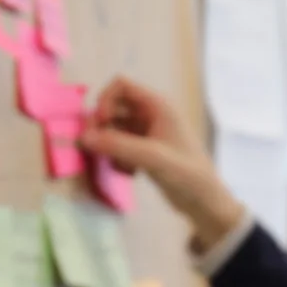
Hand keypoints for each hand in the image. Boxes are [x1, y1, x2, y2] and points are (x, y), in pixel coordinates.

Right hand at [82, 77, 244, 251]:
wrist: (204, 201)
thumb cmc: (186, 174)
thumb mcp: (153, 158)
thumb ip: (118, 146)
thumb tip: (83, 137)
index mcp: (157, 106)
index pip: (121, 86)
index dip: (105, 100)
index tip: (101, 124)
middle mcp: (151, 114)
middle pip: (112, 107)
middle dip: (102, 127)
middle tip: (99, 149)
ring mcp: (147, 133)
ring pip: (113, 129)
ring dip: (109, 146)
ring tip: (121, 166)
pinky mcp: (144, 151)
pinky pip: (119, 146)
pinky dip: (118, 158)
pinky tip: (131, 174)